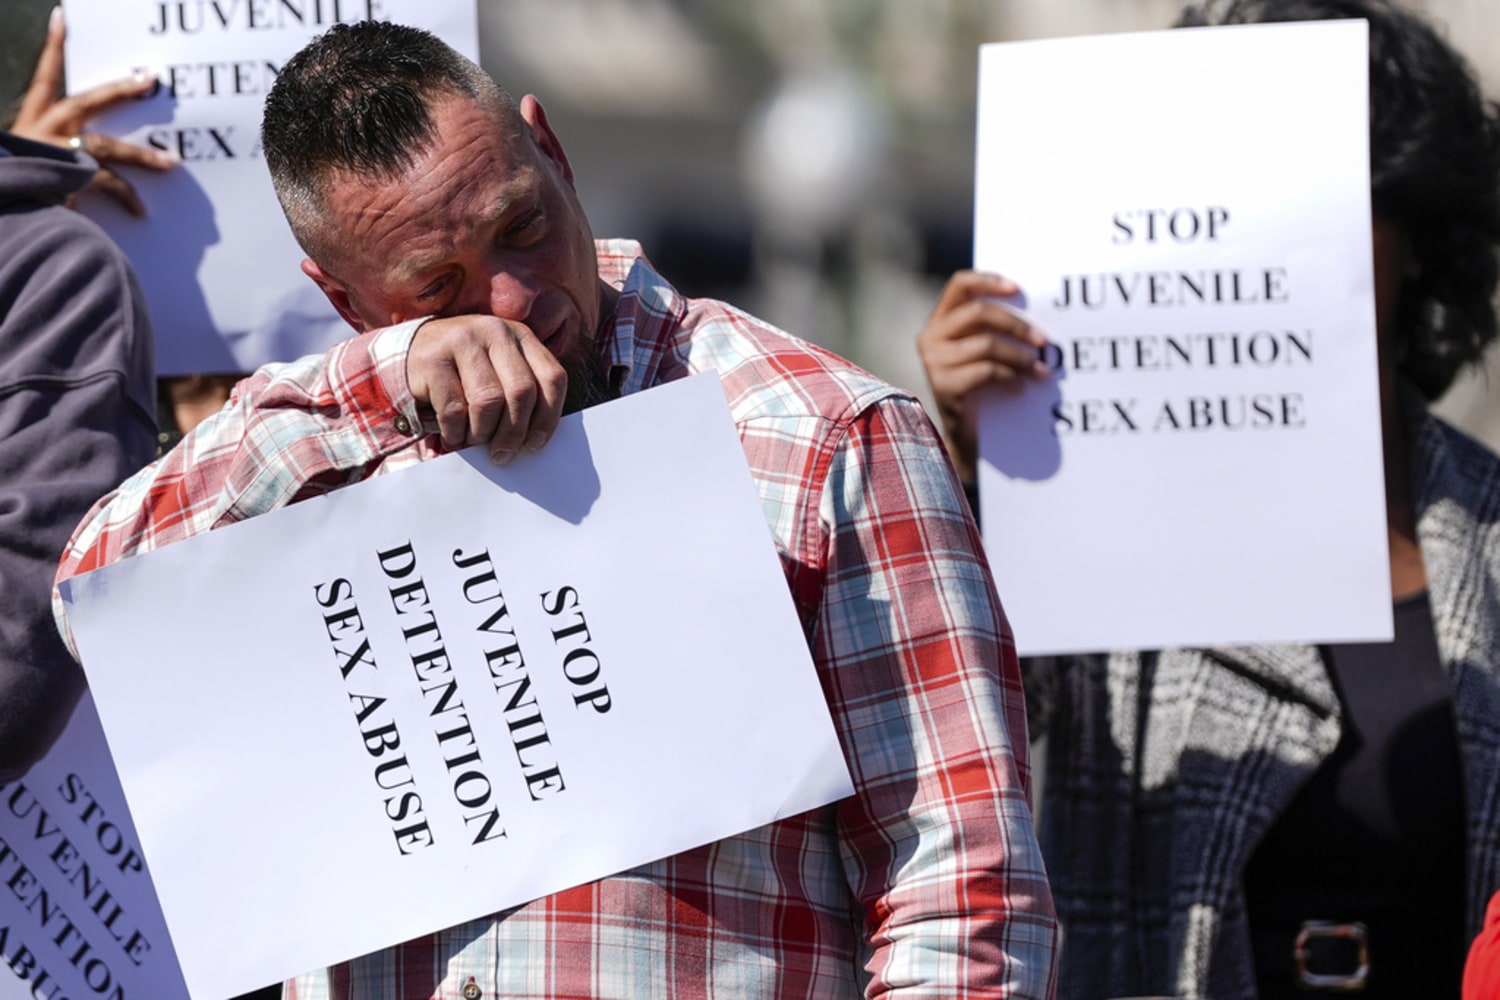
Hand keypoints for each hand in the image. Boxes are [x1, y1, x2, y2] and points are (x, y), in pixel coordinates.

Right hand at [11, 8, 173, 215]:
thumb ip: (62, 153)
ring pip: (105, 146)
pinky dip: (126, 195)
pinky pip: (106, 184)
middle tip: (148, 79)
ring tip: (171, 162)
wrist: (0, 207)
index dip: (55, 47)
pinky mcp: (68, 179)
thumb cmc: (18, 186)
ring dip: (141, 155)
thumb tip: (95, 158)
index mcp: (30, 123)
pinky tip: (141, 211)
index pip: (44, 77)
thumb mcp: (32, 161)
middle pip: (86, 102)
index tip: (64, 17)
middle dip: (120, 90)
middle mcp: (41, 132)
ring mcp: (54, 154)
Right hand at [407, 315, 567, 463]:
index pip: (551, 378)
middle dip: (514, 432)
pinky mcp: (433, 359)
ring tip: (475, 440)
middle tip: (503, 454)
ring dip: (483, 433)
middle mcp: (495, 332)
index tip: (535, 443)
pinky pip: (454, 409)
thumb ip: (521, 392)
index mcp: (520, 335)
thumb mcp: (499, 370)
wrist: (410, 350)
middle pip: (521, 392)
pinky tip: (453, 436)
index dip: (548, 417)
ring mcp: (463, 341)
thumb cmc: (465, 370)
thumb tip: (535, 440)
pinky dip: (456, 433)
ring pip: (488, 402)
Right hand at [916, 270, 1049, 479]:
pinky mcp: (944, 385)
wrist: (963, 433)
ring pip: (986, 344)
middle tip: (1044, 341)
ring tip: (1040, 371)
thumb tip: (1034, 314)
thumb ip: (992, 329)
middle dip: (1016, 325)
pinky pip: (986, 371)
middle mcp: (931, 336)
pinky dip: (1010, 378)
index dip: (988, 281)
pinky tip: (1020, 388)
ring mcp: (933, 361)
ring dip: (1020, 358)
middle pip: (978, 312)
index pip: (960, 285)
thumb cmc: (979, 387)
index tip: (1017, 289)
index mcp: (940, 320)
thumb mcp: (981, 351)